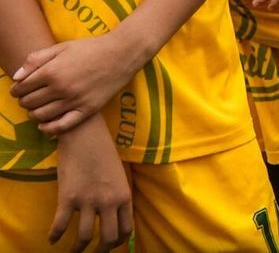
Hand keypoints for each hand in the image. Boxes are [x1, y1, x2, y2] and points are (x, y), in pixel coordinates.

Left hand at [11, 35, 142, 135]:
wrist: (122, 53)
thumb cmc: (91, 48)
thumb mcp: (61, 47)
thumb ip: (36, 59)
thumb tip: (16, 77)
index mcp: (51, 71)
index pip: (22, 88)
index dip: (16, 90)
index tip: (19, 90)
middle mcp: (60, 88)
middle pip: (29, 102)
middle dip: (24, 101)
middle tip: (28, 98)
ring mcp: (74, 100)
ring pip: (41, 116)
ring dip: (33, 114)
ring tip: (36, 109)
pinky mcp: (87, 109)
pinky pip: (63, 126)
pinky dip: (49, 129)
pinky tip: (44, 125)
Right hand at [49, 119, 130, 250]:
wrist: (85, 136)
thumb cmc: (103, 153)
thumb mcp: (119, 176)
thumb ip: (118, 196)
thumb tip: (114, 214)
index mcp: (124, 196)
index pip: (126, 229)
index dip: (119, 241)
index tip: (111, 244)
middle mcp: (108, 202)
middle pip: (108, 238)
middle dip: (102, 250)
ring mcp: (88, 201)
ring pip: (84, 236)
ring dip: (78, 249)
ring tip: (74, 252)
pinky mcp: (68, 198)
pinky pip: (60, 225)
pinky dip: (54, 235)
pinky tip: (51, 240)